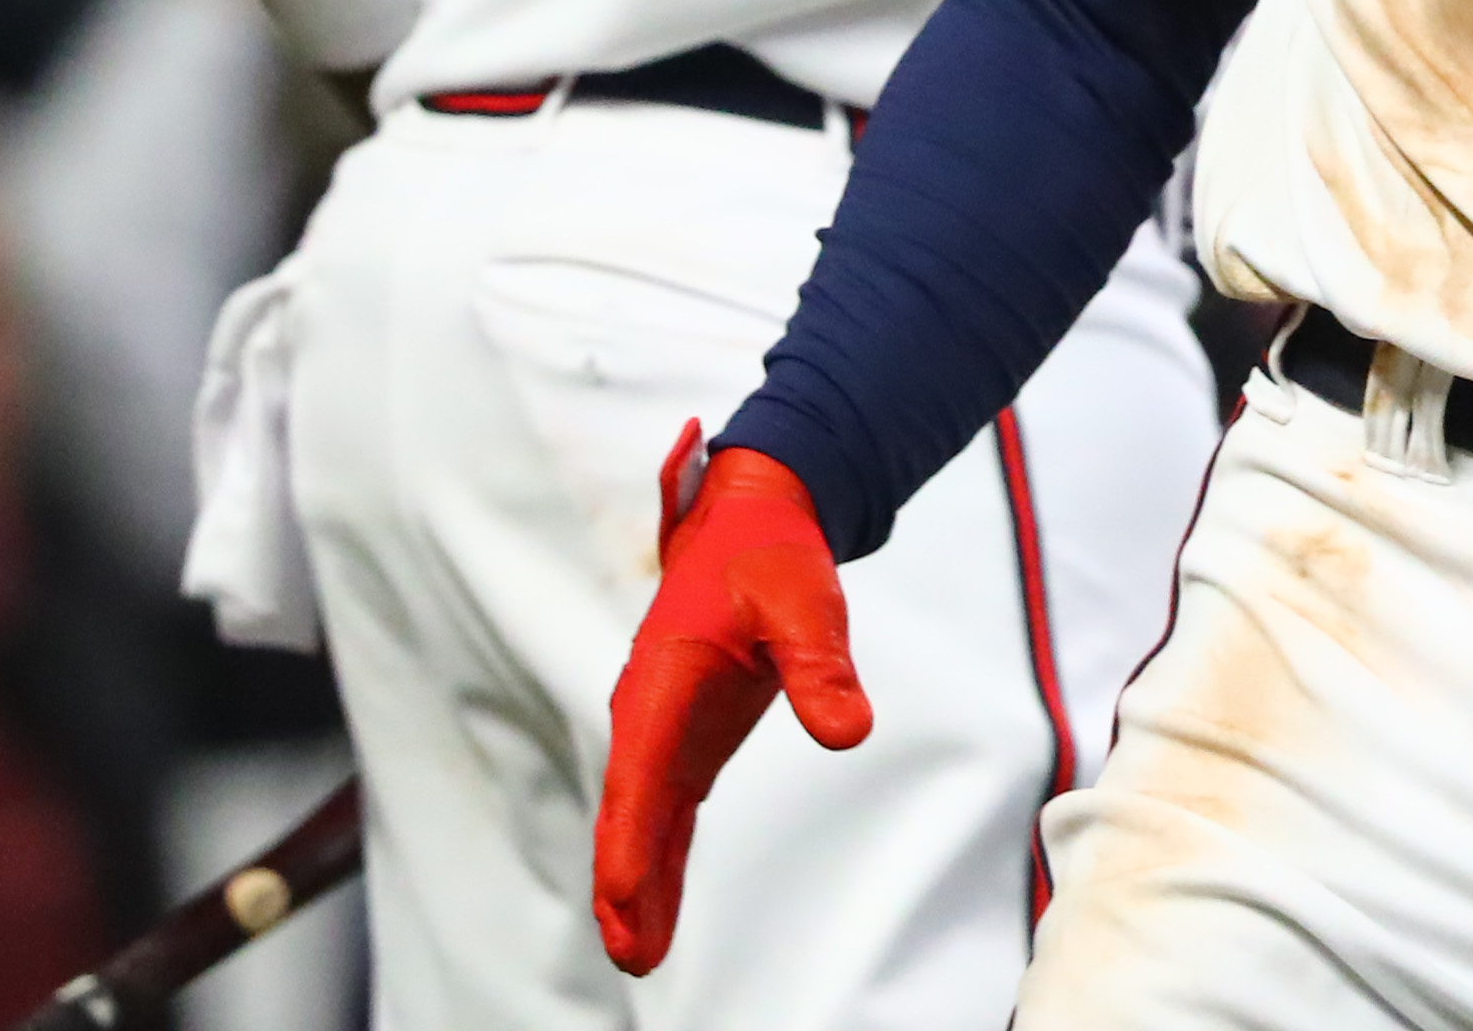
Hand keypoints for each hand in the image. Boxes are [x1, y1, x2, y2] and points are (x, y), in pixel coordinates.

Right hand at [592, 433, 869, 973]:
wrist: (754, 519)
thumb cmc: (771, 555)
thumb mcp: (805, 601)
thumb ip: (821, 667)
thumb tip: (847, 731)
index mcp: (664, 677)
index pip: (642, 770)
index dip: (631, 839)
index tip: (625, 898)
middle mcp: (650, 710)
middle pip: (631, 809)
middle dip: (625, 882)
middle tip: (631, 953)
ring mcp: (662, 728)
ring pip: (642, 818)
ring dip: (637, 883)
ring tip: (638, 953)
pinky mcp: (684, 739)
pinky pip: (663, 809)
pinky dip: (656, 857)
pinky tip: (654, 908)